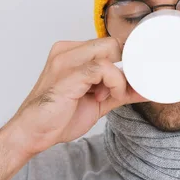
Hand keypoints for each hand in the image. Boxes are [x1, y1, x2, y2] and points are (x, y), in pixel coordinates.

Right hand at [6, 38, 145, 155]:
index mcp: (72, 52)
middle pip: (113, 44)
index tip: (133, 81)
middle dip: (125, 67)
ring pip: (110, 51)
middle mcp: (68, 51)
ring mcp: (66, 60)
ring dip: (120, 77)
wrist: (32, 134)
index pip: (110, 44)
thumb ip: (120, 91)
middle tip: (120, 90)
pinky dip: (114, 82)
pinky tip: (104, 96)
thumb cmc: (59, 118)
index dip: (126, 62)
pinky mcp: (69, 74)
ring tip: (109, 95)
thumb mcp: (98, 101)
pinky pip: (103, 68)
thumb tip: (146, 90)